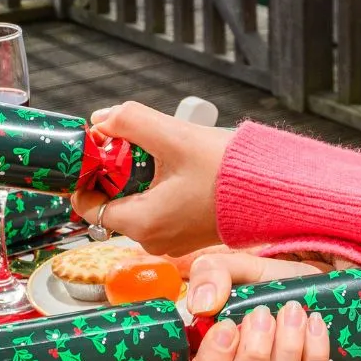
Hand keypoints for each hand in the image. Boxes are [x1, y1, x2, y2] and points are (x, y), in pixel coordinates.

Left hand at [73, 102, 233, 256]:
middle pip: (112, 203)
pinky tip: (175, 166)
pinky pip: (159, 210)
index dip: (85, 176)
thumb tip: (102, 120)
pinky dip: (158, 188)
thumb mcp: (174, 136)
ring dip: (137, 178)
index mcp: (142, 223)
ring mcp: (172, 240)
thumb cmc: (230, 172)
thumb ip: (130, 121)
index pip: (87, 206)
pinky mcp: (188, 234)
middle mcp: (154, 240)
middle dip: (114, 173)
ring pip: (136, 205)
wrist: (275, 190)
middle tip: (129, 144)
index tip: (96, 152)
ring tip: (158, 152)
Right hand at [179, 254, 331, 360]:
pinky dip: (315, 359)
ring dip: (286, 352)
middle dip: (253, 356)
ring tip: (293, 312)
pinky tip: (314, 325)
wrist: (305, 291)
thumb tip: (204, 305)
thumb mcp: (231, 270)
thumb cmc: (258, 288)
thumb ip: (209, 275)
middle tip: (263, 314)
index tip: (228, 326)